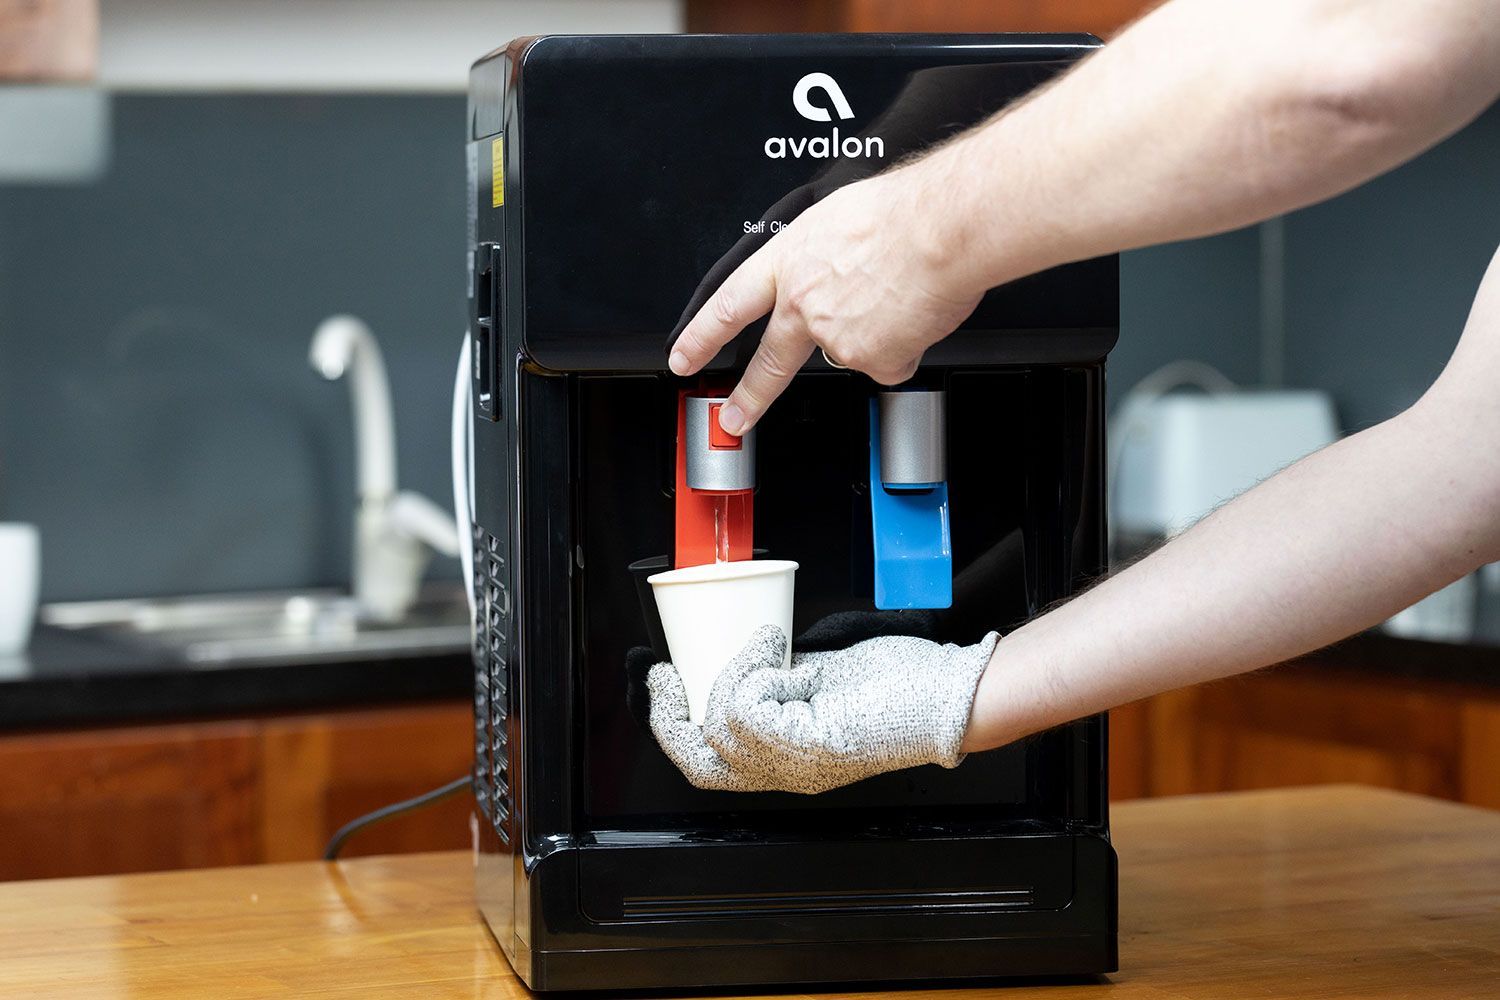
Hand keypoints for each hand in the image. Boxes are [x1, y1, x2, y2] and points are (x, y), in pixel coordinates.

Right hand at [646, 624, 998, 793]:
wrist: (949, 696)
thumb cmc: (902, 688)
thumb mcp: (825, 683)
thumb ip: (784, 682)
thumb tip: (747, 652)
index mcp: (787, 763)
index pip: (709, 764)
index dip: (673, 727)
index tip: (666, 681)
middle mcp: (787, 775)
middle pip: (696, 765)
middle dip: (665, 718)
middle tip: (664, 674)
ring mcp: (799, 764)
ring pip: (719, 727)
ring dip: (732, 672)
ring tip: (769, 644)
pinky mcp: (812, 744)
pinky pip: (745, 709)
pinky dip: (753, 670)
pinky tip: (781, 650)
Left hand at [667, 166, 982, 436]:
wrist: (941, 229)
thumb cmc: (901, 212)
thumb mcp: (839, 217)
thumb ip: (825, 255)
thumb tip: (837, 271)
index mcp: (788, 262)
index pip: (730, 304)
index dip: (702, 335)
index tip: (685, 357)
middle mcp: (803, 304)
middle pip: (769, 361)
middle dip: (748, 396)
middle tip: (731, 420)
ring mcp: (835, 337)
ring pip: (855, 350)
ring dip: (879, 334)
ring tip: (901, 297)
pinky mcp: (872, 360)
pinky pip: (893, 360)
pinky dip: (908, 343)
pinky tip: (915, 314)